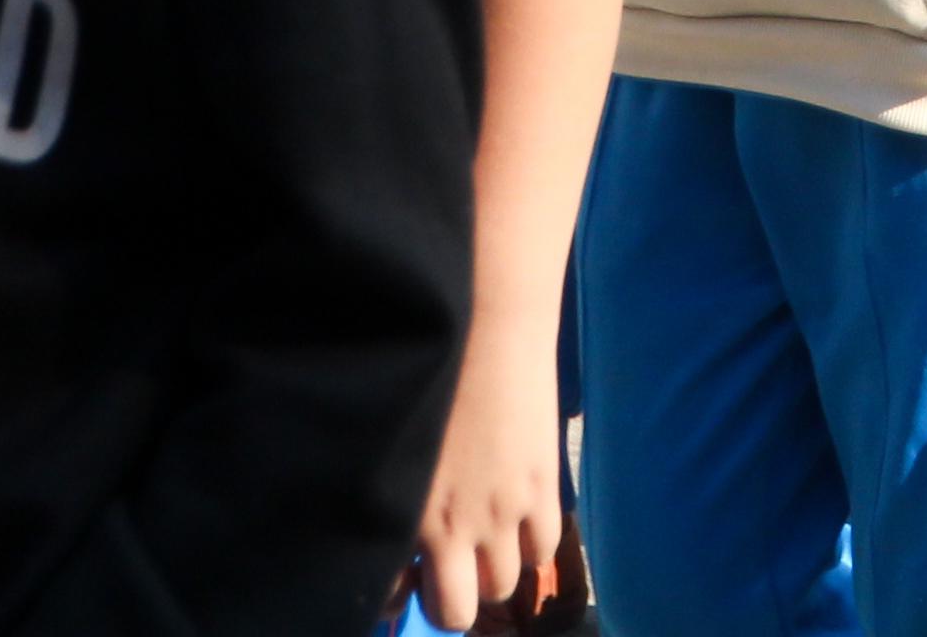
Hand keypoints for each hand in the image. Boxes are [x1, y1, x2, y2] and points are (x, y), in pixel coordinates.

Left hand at [401, 315, 567, 628]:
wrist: (485, 318)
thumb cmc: (420, 362)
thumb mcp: (382, 432)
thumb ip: (385, 486)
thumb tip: (389, 526)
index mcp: (403, 510)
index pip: (396, 595)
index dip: (396, 592)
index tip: (400, 570)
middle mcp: (455, 524)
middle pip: (457, 611)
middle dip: (448, 596)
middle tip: (441, 561)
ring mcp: (504, 509)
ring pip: (503, 586)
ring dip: (489, 570)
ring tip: (480, 534)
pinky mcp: (542, 487)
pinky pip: (544, 550)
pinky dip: (529, 546)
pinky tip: (515, 515)